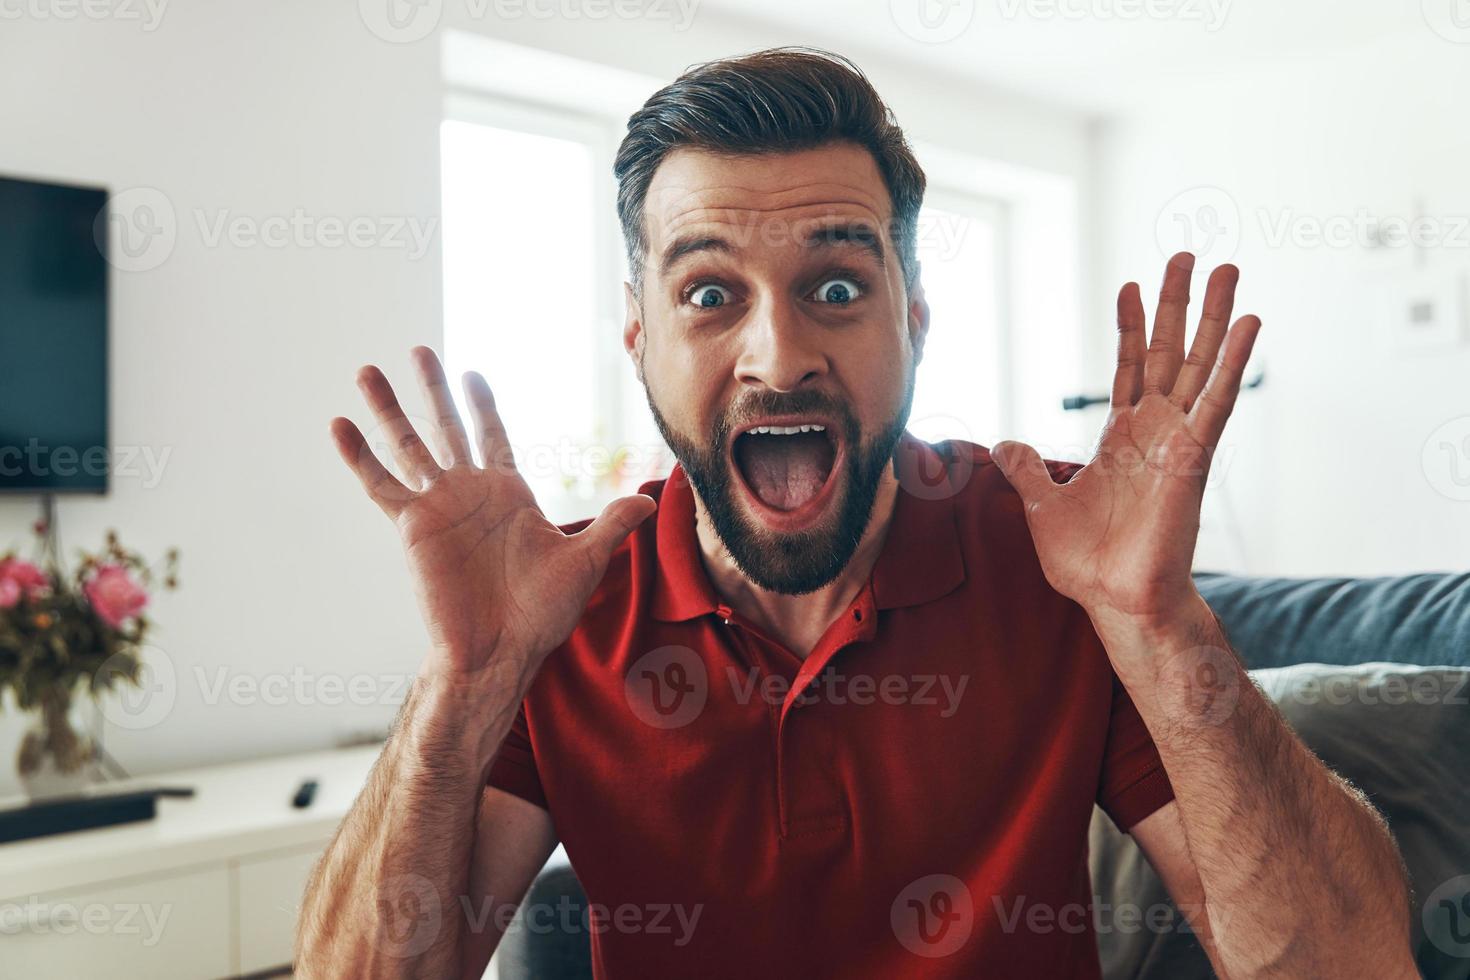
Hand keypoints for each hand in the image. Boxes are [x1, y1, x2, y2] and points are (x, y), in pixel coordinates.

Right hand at [330, 347, 655, 680]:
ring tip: (367, 371)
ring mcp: (438, 507)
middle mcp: (470, 493)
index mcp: (509, 494)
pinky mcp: (412, 527)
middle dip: (433, 389)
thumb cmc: (543, 613)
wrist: (501, 650)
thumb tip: (648, 499)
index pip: (494, 435)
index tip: (472, 373)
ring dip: (388, 409)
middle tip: (419, 350)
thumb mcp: (585, 561)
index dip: (482, 405)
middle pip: (447, 427)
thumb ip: (611, 525)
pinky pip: (380, 485)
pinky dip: (358, 455)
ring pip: (408, 446)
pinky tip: (338, 424)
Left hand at [991, 253, 1260, 629]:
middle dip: (1176, 303)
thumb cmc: (1088, 561)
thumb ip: (1027, 470)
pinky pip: (1218, 400)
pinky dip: (1233, 361)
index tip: (1129, 284)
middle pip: (1168, 351)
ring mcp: (1178, 439)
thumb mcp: (1042, 504)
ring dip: (1213, 315)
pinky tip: (1247, 322)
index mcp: (1121, 437)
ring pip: (1199, 363)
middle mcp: (1154, 430)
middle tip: (1187, 255)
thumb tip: (1006, 445)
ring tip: (1229, 269)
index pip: (1128, 366)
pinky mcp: (1195, 456)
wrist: (1115, 599)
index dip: (1129, 326)